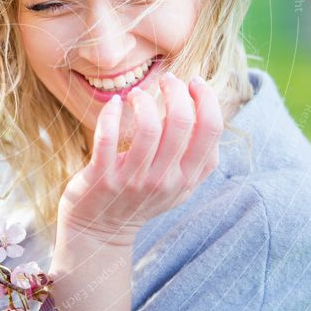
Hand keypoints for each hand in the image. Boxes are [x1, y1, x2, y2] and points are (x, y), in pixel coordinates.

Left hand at [56, 72, 223, 246]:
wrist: (99, 230)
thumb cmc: (140, 197)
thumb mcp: (177, 185)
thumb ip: (195, 157)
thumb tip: (205, 111)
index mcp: (187, 178)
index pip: (211, 130)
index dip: (207, 99)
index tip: (194, 82)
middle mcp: (164, 180)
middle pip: (181, 123)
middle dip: (176, 91)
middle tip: (167, 80)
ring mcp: (133, 180)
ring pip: (148, 128)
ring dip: (144, 101)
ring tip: (137, 95)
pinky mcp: (102, 177)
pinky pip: (108, 137)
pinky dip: (111, 113)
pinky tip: (115, 104)